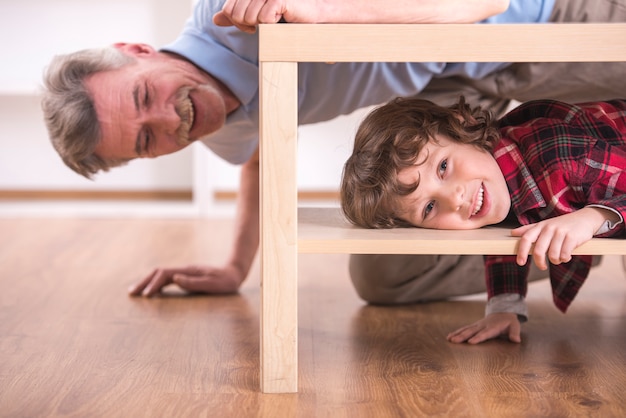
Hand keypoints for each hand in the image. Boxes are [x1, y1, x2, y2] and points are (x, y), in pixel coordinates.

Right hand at [128, 264, 243, 296]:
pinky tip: (150, 293)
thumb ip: (194, 282)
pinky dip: (155, 285)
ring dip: (147, 283)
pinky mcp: (185, 278)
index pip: (165, 275)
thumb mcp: (213, 284)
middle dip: (143, 282)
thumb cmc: (226, 281)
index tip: (147, 296)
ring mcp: (183, 273)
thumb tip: (174, 280)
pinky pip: (166, 280)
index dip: (154, 284)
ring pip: (160, 276)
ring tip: (135, 293)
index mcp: (188, 271)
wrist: (234, 273)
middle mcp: (183, 271)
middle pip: (158, 273)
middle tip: (131, 293)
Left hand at [213, 0, 306, 33]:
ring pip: (249, 18)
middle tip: (262, 25)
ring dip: (261, 26)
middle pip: (236, 15)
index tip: (251, 24)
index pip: (228, 10)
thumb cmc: (283, 13)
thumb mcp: (255, 15)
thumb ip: (236, 15)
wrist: (308, 13)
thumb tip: (216, 20)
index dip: (237, 22)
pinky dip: (272, 25)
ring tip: (272, 21)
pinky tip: (280, 19)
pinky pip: (264, 20)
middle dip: (247, 26)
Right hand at [447, 312, 520, 343]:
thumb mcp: (515, 325)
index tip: (470, 342)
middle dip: (462, 336)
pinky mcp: (474, 326)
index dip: (477, 338)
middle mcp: (482, 326)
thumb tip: (516, 340)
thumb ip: (514, 333)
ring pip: (465, 330)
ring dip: (457, 334)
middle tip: (454, 341)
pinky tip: (449, 337)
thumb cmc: (509, 321)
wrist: (502, 312)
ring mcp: (477, 325)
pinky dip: (456, 332)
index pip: (484, 334)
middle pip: (471, 332)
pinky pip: (464, 329)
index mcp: (492, 327)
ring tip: (449, 339)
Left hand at [511, 207, 608, 269]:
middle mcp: (549, 228)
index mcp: (540, 226)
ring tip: (558, 258)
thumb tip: (512, 233)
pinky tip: (567, 255)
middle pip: (538, 250)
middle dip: (539, 262)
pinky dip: (565, 258)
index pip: (526, 238)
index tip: (520, 262)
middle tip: (542, 267)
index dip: (521, 251)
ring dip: (555, 261)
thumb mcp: (545, 224)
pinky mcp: (572, 237)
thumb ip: (529, 229)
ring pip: (553, 255)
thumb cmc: (562, 224)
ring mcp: (561, 232)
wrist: (585, 218)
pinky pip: (564, 254)